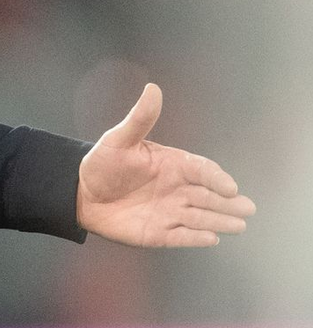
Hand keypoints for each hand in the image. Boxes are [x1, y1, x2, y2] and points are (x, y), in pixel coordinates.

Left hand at [76, 83, 255, 246]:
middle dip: (228, 203)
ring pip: (199, 217)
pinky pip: (181, 236)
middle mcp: (176, 189)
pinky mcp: (158, 233)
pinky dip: (195, 238)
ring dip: (219, 221)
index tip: (229, 187)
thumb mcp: (118, 139)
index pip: (201, 170)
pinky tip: (211, 238)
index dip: (216, 178)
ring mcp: (169, 211)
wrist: (81, 194)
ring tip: (238, 225)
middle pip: (207, 196)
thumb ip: (140, 119)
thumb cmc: (102, 164)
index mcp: (173, 165)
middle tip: (247, 209)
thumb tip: (152, 88)